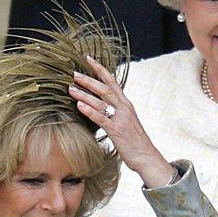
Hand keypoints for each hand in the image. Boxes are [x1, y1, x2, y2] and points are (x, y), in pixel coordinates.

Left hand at [69, 56, 175, 187]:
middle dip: (88, 80)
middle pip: (105, 89)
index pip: (112, 82)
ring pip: (100, 102)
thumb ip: (115, 111)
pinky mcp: (117, 130)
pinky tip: (78, 105)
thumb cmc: (134, 141)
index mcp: (126, 104)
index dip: (100, 69)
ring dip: (84, 94)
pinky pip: (101, 118)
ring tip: (70, 88)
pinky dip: (89, 110)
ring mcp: (121, 118)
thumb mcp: (126, 121)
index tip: (88, 59)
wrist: (147, 157)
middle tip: (73, 73)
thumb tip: (102, 105)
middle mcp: (124, 108)